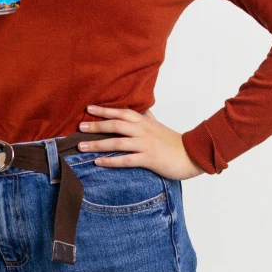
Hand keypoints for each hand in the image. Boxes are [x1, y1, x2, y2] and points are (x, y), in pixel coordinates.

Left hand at [78, 105, 205, 179]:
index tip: (89, 108)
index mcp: (144, 122)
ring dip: (98, 144)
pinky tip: (99, 162)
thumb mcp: (159, 125)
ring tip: (82, 147)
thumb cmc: (173, 141)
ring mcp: (145, 144)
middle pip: (116, 125)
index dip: (104, 110)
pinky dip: (111, 161)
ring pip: (118, 142)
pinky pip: (126, 160)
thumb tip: (143, 110)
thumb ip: (148, 117)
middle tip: (80, 127)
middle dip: (97, 126)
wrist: (191, 155)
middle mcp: (143, 131)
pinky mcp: (148, 159)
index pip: (121, 112)